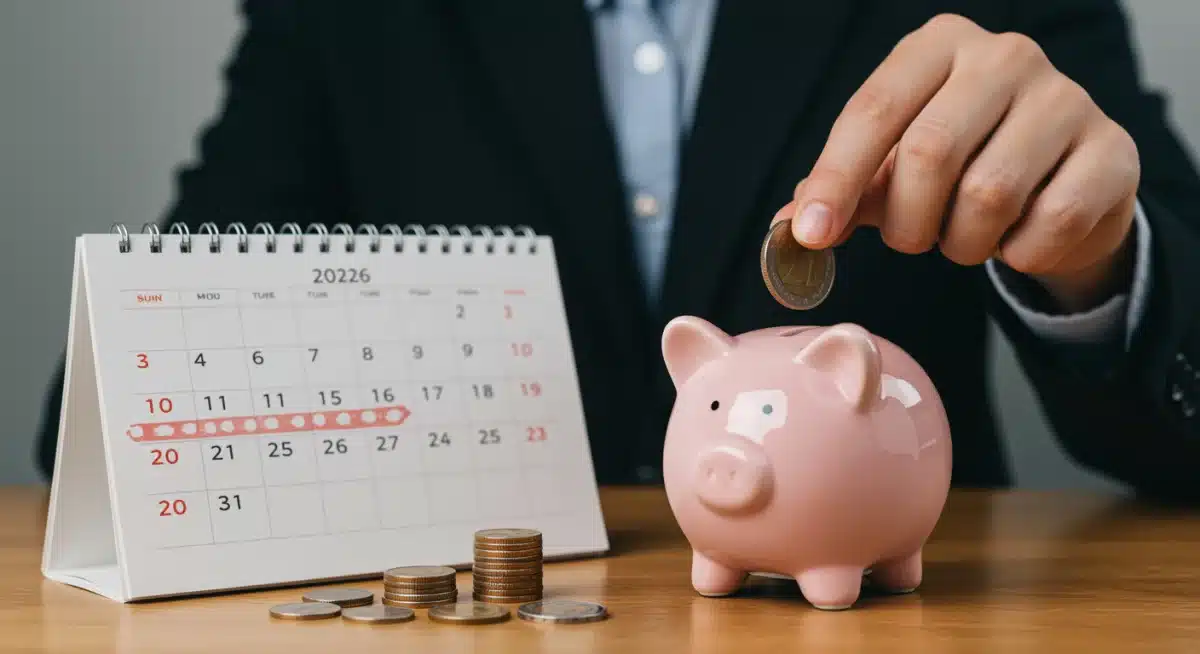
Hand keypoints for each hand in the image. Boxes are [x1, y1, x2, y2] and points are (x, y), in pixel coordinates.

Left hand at [774, 14, 1139, 311]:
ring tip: (963, 238)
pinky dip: (1019, 253)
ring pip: (988, 195)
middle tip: (910, 239)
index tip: (812, 236)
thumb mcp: (890, 170)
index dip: (836, 179)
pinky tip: (1016, 239)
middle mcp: (1004, 56)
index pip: (873, 111)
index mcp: (937, 46)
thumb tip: (789, 227)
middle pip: (928, 154)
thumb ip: (841, 191)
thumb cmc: (961, 166)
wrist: (1060, 183)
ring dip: (961, 243)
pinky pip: (1049, 223)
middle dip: (906, 221)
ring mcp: (1067, 98)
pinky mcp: (1113, 151)